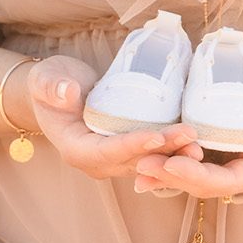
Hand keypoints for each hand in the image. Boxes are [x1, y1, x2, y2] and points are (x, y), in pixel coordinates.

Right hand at [26, 55, 203, 180]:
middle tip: (190, 138)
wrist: (56, 92)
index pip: (106, 152)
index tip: (156, 137)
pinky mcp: (128, 152)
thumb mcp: (44, 80)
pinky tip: (194, 142)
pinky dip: (172, 151)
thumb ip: (51, 86)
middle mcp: (97, 162)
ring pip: (148, 162)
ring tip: (199, 143)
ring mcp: (114, 160)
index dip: (132, 146)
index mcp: (76, 150)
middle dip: (163, 152)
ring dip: (174, 155)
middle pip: (134, 161)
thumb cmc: (49, 84)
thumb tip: (68, 92)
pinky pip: (152, 156)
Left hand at [132, 70, 242, 198]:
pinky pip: (205, 155)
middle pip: (205, 183)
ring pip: (201, 172)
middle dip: (172, 176)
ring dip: (170, 169)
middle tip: (137, 166)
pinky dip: (180, 153)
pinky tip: (156, 146)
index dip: (194, 177)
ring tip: (136, 162)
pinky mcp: (236, 143)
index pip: (225, 182)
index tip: (166, 165)